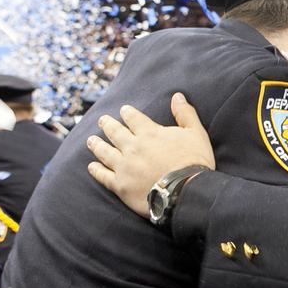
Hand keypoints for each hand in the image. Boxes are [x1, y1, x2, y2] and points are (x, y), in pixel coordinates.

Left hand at [86, 93, 214, 217]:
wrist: (186, 191)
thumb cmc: (194, 161)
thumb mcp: (196, 133)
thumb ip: (185, 113)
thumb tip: (177, 95)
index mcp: (149, 133)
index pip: (133, 118)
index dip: (127, 113)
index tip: (123, 110)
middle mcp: (133, 147)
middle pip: (115, 132)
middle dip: (108, 125)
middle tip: (102, 120)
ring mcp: (124, 166)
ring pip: (105, 152)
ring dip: (97, 145)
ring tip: (91, 140)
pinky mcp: (121, 185)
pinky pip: (104, 176)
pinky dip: (96, 170)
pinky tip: (91, 166)